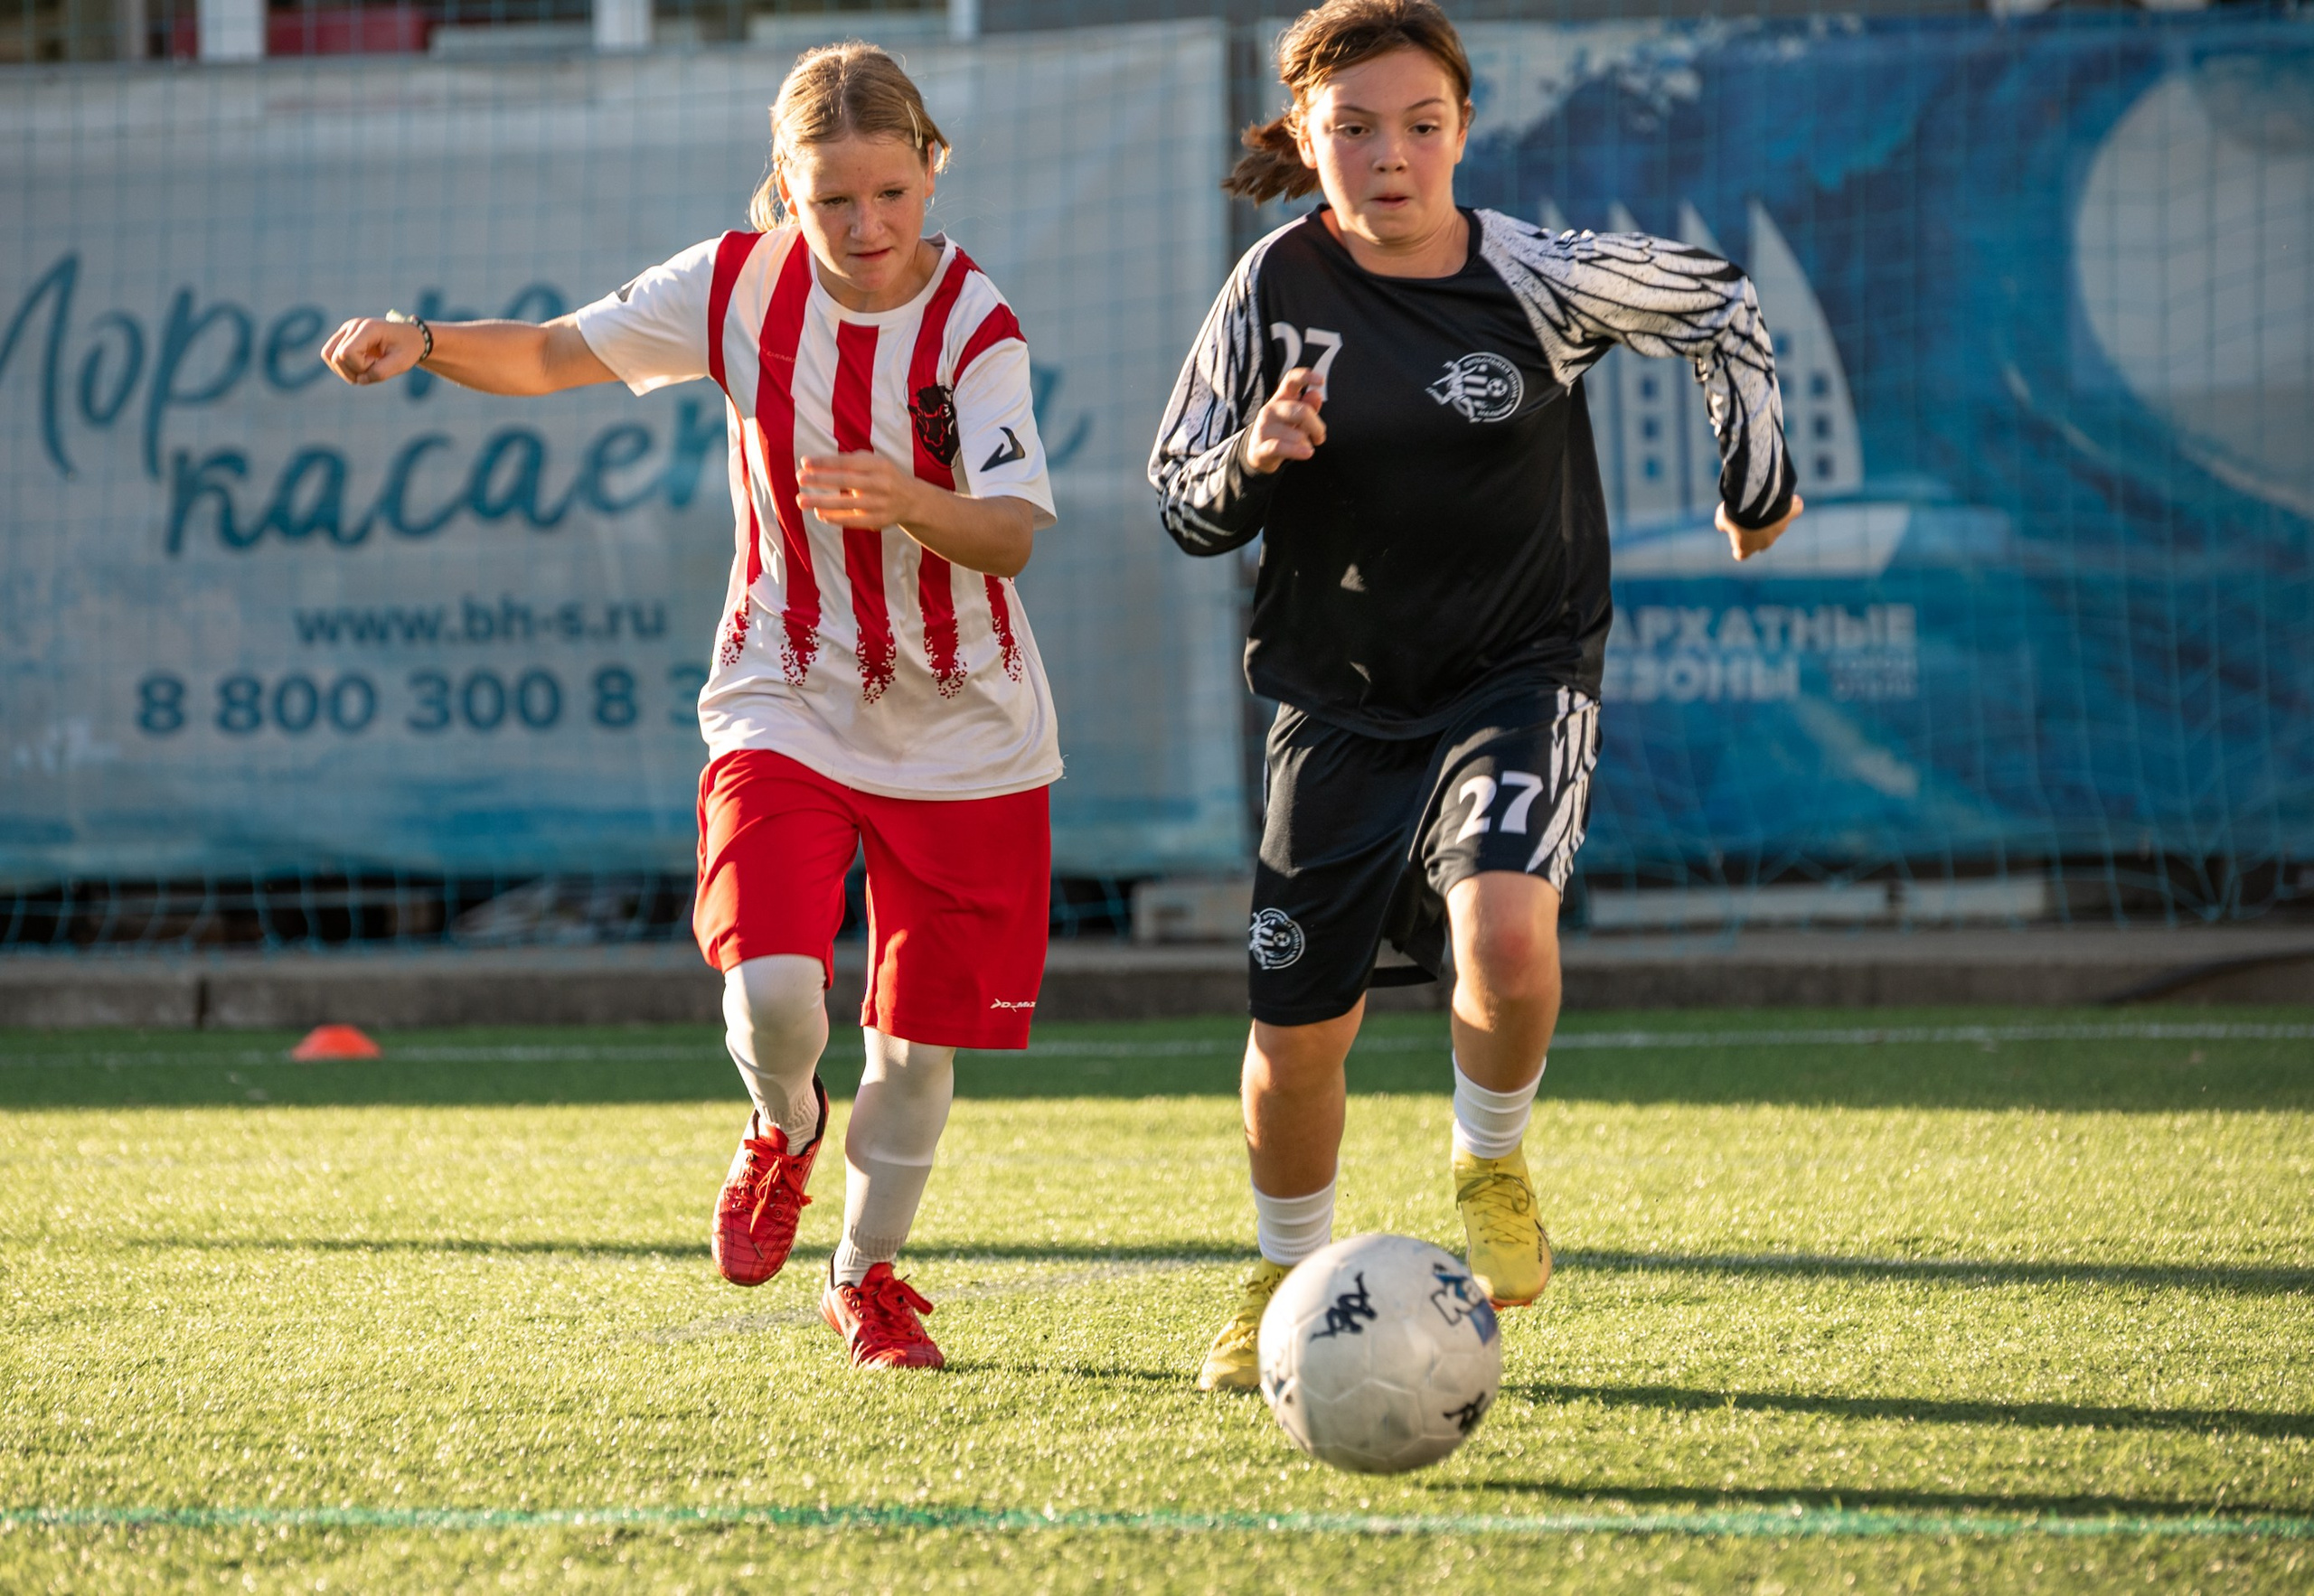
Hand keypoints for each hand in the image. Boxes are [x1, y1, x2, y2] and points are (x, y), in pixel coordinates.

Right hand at [320, 318, 427, 385]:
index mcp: (368, 328)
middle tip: (374, 367)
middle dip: (354, 371)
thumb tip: (360, 379)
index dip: (360, 367)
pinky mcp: (343, 336)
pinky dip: (342, 366)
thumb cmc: (408, 348)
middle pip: (336, 357)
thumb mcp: (402, 363)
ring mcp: (346, 329)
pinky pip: (330, 354)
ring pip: (328, 355)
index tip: (378, 363)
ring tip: (367, 367)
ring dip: (345, 370)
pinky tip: (360, 365)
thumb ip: (381, 372)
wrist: (410, 337)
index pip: (347, 353)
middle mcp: (353, 325)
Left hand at [797, 451, 924, 528]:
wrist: (911, 500)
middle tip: (800, 478)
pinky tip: (819, 513)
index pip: (848, 462)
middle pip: (847, 480)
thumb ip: (848, 461)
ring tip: (801, 500)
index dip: (825, 462)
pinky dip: (835, 518)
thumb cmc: (882, 476)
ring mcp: (881, 504)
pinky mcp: (879, 521)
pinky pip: (853, 521)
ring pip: (847, 504)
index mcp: (878, 465)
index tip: (805, 462)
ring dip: (822, 502)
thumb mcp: (872, 463)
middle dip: (821, 479)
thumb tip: (813, 464)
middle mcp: (881, 483)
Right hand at [1241, 367, 1326, 474]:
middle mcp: (1270, 409)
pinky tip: (1307, 453)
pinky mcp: (1260, 447)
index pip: (1291, 380)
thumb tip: (1316, 394)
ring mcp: (1264, 428)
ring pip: (1296, 435)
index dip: (1306, 376)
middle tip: (1320, 437)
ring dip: (1307, 444)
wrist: (1259, 454)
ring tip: (1305, 448)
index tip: (1321, 381)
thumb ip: (1309, 406)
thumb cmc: (1284, 432)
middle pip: (1301, 412)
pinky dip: (1297, 451)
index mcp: (1281, 398)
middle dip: (1317, 427)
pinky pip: (1281, 447)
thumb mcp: (1298, 418)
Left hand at [1718, 493, 1803, 560]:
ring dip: (1771, 518)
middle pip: (1761, 543)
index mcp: (1746, 546)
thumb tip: (1723, 526)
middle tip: (1748, 519)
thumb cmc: (1735, 512)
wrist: (1756, 501)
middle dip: (1756, 533)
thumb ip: (1722, 524)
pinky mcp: (1790, 515)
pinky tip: (1791, 499)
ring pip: (1777, 526)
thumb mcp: (1722, 518)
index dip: (1738, 548)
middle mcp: (1764, 542)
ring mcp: (1779, 529)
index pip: (1741, 554)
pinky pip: (1794, 511)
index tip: (1736, 541)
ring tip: (1764, 502)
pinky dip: (1793, 506)